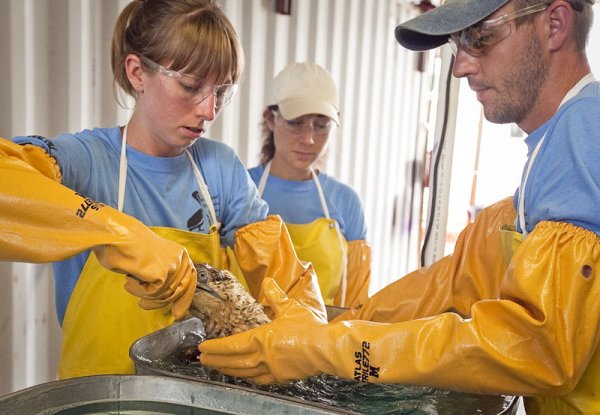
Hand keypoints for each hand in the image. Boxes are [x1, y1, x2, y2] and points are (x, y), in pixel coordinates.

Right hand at [93, 226, 196, 319]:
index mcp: (180, 253)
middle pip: (177, 291)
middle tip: (142, 305)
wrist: (116, 236)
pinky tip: (130, 280)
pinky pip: (154, 293)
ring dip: (144, 294)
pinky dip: (139, 290)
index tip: (178, 314)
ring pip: (164, 294)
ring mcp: (173, 266)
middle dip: (160, 302)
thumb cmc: (127, 247)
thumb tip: (172, 298)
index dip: (184, 298)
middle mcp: (181, 258)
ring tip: (130, 283)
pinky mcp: (163, 273)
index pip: (189, 280)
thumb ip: (166, 273)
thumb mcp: (154, 260)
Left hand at [199, 277, 326, 383]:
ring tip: (218, 368)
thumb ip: (276, 296)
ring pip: (244, 372)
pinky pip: (259, 379)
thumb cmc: (309, 327)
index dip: (216, 347)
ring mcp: (271, 369)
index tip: (203, 347)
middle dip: (216, 361)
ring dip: (228, 370)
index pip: (232, 345)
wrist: (325, 349)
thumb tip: (268, 281)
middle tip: (203, 360)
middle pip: (233, 361)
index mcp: (262, 338)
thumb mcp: (290, 307)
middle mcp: (262, 356)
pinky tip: (245, 376)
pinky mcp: (281, 377)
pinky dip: (248, 377)